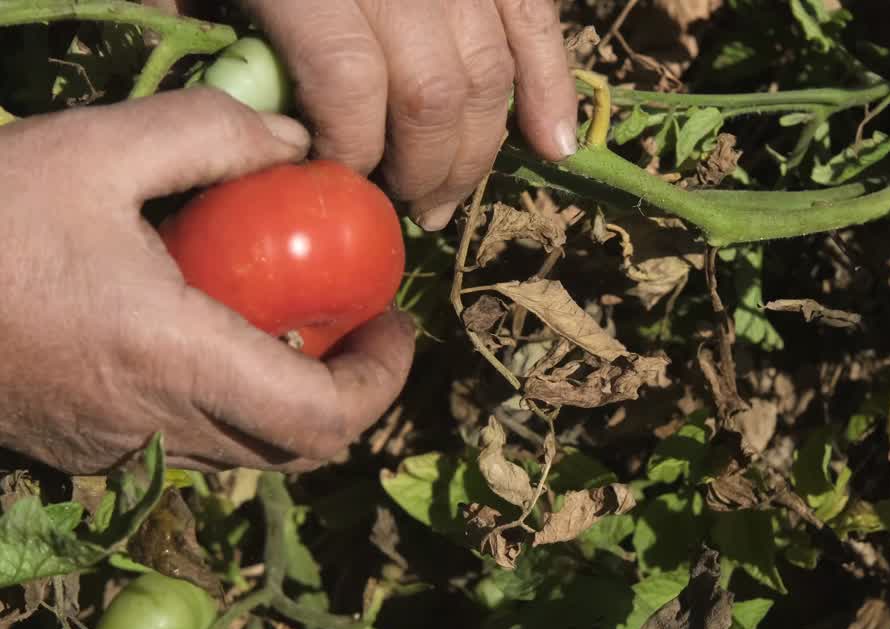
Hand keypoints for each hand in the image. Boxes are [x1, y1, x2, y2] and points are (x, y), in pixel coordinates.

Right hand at [0, 89, 415, 473]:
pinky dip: (230, 403)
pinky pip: (187, 443)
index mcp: (170, 363)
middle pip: (295, 448)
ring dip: (292, 398)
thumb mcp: (95, 150)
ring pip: (244, 451)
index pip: (322, 418)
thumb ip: (209, 136)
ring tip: (298, 325)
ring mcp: (112, 448)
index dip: (381, 379)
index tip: (397, 323)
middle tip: (362, 325)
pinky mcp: (80, 447)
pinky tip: (213, 335)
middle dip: (351, 392)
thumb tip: (297, 143)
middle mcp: (151, 426)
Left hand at [149, 0, 579, 230]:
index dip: (352, 150)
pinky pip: (537, 25)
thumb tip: (236, 104)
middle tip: (401, 208)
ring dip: (475, 154)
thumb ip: (195, 17)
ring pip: (489, 76)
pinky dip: (552, 88)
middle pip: (431, 93)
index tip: (337, 180)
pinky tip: (554, 147)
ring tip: (446, 198)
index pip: (349, 83)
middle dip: (421, 170)